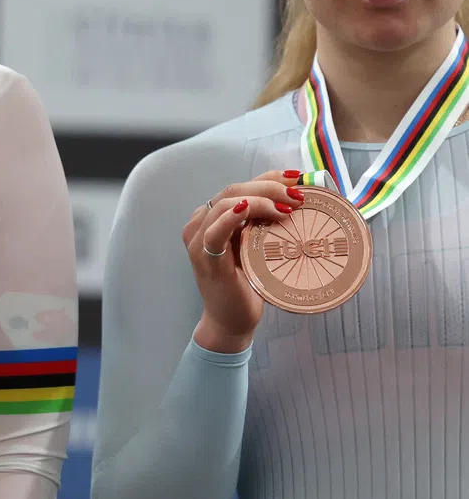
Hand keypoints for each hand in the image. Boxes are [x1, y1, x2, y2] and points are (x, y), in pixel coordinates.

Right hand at [182, 170, 306, 352]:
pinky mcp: (204, 258)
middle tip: (298, 197)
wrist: (230, 321)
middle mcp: (201, 223)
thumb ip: (263, 225)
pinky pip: (214, 231)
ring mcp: (198, 239)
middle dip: (269, 187)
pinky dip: (230, 217)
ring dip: (259, 199)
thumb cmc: (247, 284)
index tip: (298, 179)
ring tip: (286, 208)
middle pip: (233, 190)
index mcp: (213, 217)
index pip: (240, 186)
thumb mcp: (256, 247)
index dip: (268, 177)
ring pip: (225, 203)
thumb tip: (299, 203)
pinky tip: (246, 210)